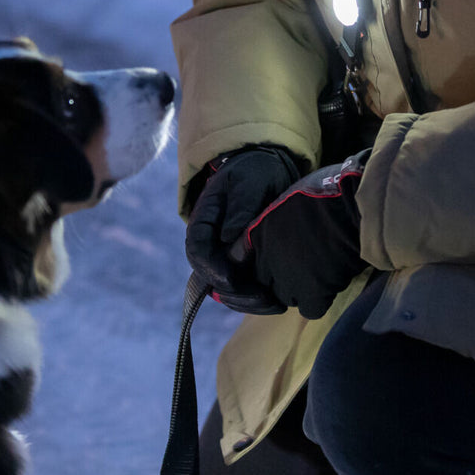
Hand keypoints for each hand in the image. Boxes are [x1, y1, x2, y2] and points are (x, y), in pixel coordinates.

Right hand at [185, 146, 301, 313]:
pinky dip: (256, 299)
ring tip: (274, 304)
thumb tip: (229, 235)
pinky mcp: (242, 263)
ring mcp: (224, 254)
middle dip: (233, 292)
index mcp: (204, 219)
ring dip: (246, 301)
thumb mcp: (250, 180)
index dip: (211, 268)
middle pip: (209, 276)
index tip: (231, 279)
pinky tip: (277, 301)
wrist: (269, 171)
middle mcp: (210, 241)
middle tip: (262, 297)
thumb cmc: (257, 172)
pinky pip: (242, 288)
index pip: (197, 249)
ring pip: (225, 288)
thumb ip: (241, 204)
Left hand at [228, 151, 370, 319]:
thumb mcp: (285, 197)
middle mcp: (266, 260)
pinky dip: (316, 302)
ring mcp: (287, 279)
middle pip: (262, 282)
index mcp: (256, 234)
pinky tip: (326, 286)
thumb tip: (270, 226)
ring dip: (296, 290)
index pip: (236, 260)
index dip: (247, 263)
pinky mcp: (312, 293)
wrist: (351, 205)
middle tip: (296, 264)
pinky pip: (309, 309)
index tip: (258, 262)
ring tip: (313, 273)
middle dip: (274, 276)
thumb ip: (271, 217)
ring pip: (284, 297)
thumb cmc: (322, 192)